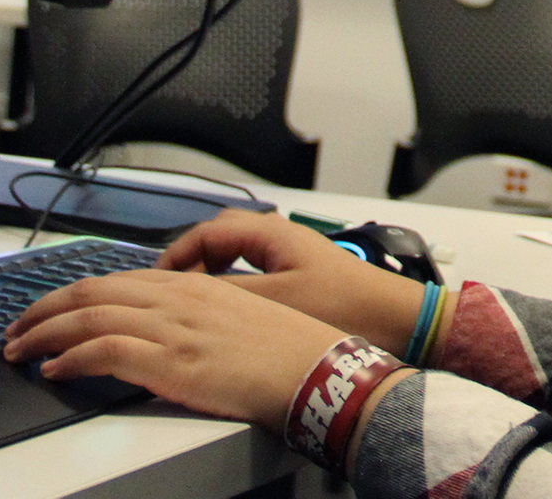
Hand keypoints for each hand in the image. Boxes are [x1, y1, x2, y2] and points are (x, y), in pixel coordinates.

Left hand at [2, 266, 347, 424]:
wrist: (313, 367)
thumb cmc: (284, 348)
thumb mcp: (235, 315)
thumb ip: (196, 315)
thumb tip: (161, 333)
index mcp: (190, 285)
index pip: (113, 280)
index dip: (71, 294)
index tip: (47, 310)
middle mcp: (176, 297)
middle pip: (92, 292)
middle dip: (44, 309)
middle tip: (17, 329)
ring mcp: (171, 327)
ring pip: (89, 317)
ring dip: (44, 333)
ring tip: (19, 349)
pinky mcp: (170, 361)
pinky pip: (104, 351)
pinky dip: (71, 358)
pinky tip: (54, 370)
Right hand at [160, 210, 426, 353]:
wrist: (395, 319)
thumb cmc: (344, 306)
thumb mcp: (276, 303)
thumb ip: (229, 296)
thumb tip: (188, 296)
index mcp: (270, 234)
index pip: (206, 232)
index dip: (176, 255)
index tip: (156, 281)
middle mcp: (279, 236)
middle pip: (219, 238)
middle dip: (190, 261)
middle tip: (169, 290)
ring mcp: (291, 254)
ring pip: (236, 254)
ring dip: (211, 273)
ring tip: (193, 301)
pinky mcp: (302, 273)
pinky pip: (254, 269)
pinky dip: (233, 282)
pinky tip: (230, 309)